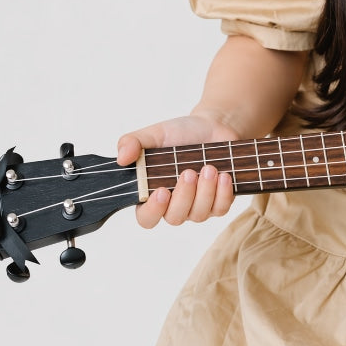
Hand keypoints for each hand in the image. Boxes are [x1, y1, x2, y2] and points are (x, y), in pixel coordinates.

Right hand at [116, 114, 239, 227]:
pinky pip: (221, 209)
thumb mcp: (154, 134)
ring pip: (199, 215)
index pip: (146, 217)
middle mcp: (175, 204)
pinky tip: (224, 176)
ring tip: (209, 168)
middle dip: (184, 196)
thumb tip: (121, 158)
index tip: (161, 191)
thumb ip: (132, 142)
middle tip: (188, 172)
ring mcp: (198, 206)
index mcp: (153, 192)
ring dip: (205, 192)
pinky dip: (223, 194)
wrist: (213, 127)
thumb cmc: (181, 133)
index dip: (152, 211)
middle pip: (175, 218)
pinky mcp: (219, 203)